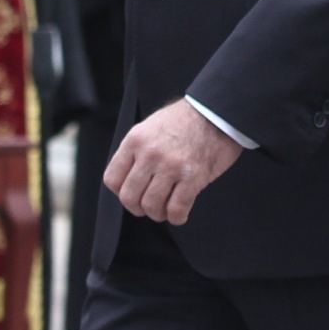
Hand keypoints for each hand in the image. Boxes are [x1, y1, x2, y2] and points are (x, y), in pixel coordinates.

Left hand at [103, 100, 242, 224]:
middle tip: (149, 205)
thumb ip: (136, 151)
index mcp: (136, 140)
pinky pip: (176, 209)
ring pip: (151, 207)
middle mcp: (150, 154)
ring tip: (166, 208)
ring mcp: (171, 166)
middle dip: (138, 208)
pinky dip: (176, 217)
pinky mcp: (193, 177)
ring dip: (158, 214)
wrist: (216, 112)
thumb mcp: (149, 126)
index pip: (112, 180)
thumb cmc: (184, 120)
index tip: (133, 192)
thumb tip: (128, 179)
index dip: (121, 192)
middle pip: (129, 198)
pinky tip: (180, 213)